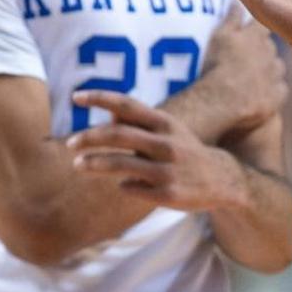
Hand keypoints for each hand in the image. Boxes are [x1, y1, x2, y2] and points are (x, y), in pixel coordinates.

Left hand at [67, 91, 245, 210]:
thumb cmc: (185, 150)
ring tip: (78, 165)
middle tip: (69, 143)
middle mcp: (166, 143)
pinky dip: (122, 185)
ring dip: (95, 164)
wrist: (222, 179)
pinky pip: (132, 188)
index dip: (100, 98)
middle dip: (89, 138)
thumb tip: (108, 115)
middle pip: (119, 135)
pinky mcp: (167, 194)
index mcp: (165, 123)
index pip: (127, 105)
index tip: (75, 97)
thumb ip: (139, 123)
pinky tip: (121, 185)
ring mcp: (167, 170)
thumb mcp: (168, 130)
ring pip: (121, 165)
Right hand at [200, 3, 287, 130]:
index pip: (261, 26)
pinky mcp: (277, 96)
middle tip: (244, 61)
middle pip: (270, 48)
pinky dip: (271, 91)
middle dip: (261, 52)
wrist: (220, 101)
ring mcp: (275, 75)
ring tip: (250, 80)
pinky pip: (278, 90)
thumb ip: (231, 17)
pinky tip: (257, 95)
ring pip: (276, 68)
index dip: (255, 30)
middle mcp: (270, 53)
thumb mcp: (219, 36)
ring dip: (268, 71)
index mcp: (256, 36)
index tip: (247, 35)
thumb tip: (237, 1)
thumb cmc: (216, 65)